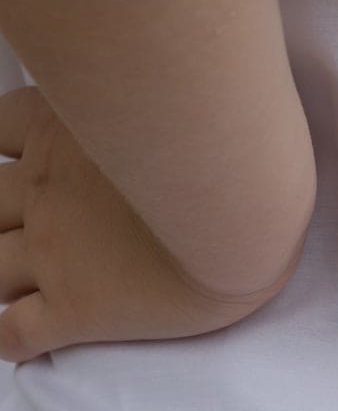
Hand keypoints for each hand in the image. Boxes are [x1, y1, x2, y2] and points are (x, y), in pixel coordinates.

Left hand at [0, 85, 301, 362]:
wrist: (241, 205)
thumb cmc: (230, 139)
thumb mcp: (180, 87)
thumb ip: (154, 92)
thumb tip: (166, 71)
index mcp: (66, 130)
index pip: (2, 126)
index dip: (9, 144)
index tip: (31, 152)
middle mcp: (47, 190)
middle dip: (3, 212)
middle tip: (43, 218)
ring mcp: (54, 252)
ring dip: (2, 272)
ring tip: (33, 276)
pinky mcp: (76, 308)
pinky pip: (13, 334)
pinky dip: (8, 339)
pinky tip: (25, 335)